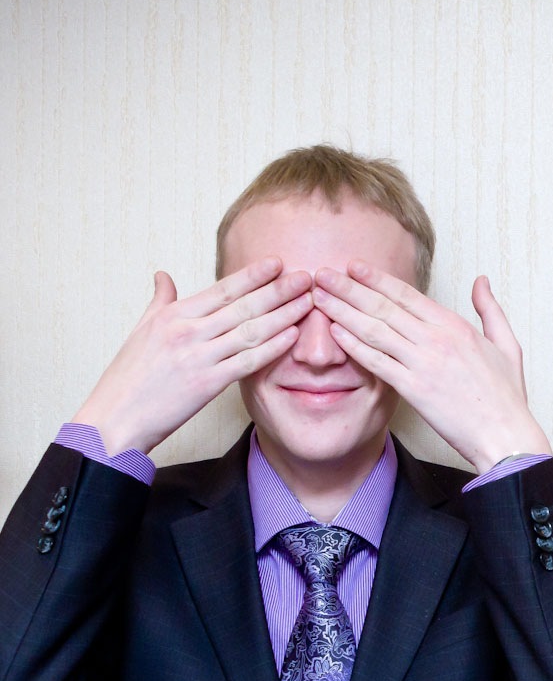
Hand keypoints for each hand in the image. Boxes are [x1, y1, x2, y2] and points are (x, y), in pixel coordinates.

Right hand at [72, 261, 312, 453]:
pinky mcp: (207, 384)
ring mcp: (198, 357)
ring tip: (308, 302)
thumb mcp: (140, 330)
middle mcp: (188, 331)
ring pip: (250, 330)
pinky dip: (273, 347)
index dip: (253, 275)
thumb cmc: (128, 378)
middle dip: (278, 289)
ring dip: (283, 314)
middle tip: (306, 276)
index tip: (277, 263)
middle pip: (243, 305)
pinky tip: (292, 336)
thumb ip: (160, 301)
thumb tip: (163, 275)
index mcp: (173, 315)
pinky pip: (247, 361)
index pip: (222, 289)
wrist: (116, 418)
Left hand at [312, 263, 551, 473]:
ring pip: (375, 330)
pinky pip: (377, 363)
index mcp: (455, 325)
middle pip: (384, 306)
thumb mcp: (506, 344)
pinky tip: (334, 333)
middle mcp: (436, 339)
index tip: (353, 267)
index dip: (377, 279)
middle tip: (322, 274)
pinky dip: (354, 346)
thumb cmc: (506, 395)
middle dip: (349, 288)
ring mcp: (423, 363)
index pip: (407, 294)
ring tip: (319, 298)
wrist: (505, 435)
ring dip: (343, 311)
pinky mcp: (414, 389)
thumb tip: (481, 281)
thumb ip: (489, 309)